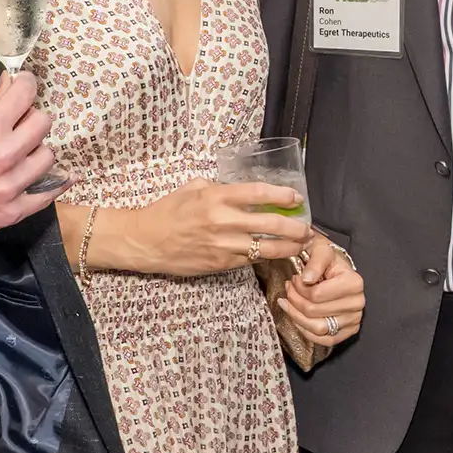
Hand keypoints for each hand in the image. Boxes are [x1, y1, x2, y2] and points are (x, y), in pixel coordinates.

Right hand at [0, 70, 56, 257]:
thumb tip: (9, 86)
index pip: (23, 95)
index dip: (27, 84)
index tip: (25, 84)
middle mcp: (3, 157)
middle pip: (43, 124)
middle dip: (33, 117)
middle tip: (22, 121)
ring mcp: (9, 188)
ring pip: (48, 157)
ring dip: (38, 150)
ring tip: (25, 152)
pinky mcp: (11, 213)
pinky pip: (47, 196)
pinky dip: (55, 185)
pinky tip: (63, 178)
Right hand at [97, 179, 312, 278]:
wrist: (146, 242)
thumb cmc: (167, 211)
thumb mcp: (193, 189)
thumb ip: (220, 188)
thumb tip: (244, 190)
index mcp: (216, 198)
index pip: (258, 194)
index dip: (282, 196)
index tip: (296, 198)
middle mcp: (222, 222)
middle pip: (269, 224)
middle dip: (293, 227)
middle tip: (307, 227)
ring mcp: (222, 246)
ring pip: (265, 248)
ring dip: (287, 247)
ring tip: (300, 244)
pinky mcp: (220, 264)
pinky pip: (250, 260)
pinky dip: (265, 256)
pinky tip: (276, 253)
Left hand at [277, 240, 364, 347]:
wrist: (338, 269)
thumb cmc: (329, 260)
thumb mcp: (322, 251)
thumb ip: (315, 262)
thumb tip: (306, 280)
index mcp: (353, 283)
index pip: (316, 295)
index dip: (299, 288)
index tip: (295, 279)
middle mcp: (357, 303)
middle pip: (314, 312)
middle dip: (295, 300)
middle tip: (289, 289)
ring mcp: (354, 320)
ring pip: (317, 329)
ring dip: (297, 317)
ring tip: (289, 303)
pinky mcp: (348, 332)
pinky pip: (324, 340)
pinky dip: (307, 331)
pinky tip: (298, 317)